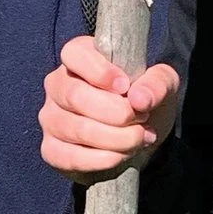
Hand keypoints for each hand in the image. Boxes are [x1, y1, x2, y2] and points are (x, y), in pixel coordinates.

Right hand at [41, 33, 179, 181]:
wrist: (140, 140)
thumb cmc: (144, 101)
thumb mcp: (162, 84)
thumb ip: (157, 83)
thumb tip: (139, 98)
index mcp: (79, 56)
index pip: (74, 54)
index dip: (100, 72)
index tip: (126, 87)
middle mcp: (57, 84)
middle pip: (75, 96)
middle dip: (116, 113)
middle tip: (142, 119)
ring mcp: (50, 117)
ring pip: (75, 129)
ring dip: (116, 138)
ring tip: (139, 138)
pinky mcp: (51, 149)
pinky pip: (69, 157)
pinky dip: (102, 159)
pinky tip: (121, 155)